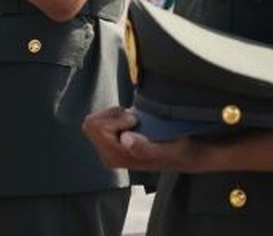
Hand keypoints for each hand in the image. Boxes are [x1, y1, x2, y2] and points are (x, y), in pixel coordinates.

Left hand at [81, 107, 196, 171]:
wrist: (181, 155)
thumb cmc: (173, 150)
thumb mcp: (165, 148)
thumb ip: (144, 147)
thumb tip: (125, 139)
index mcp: (115, 156)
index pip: (96, 127)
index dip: (116, 118)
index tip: (135, 122)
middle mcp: (107, 156)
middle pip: (91, 123)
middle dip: (112, 115)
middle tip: (134, 120)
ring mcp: (107, 150)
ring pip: (94, 121)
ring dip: (115, 115)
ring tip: (135, 122)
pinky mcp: (109, 144)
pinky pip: (100, 121)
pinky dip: (115, 116)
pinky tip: (132, 124)